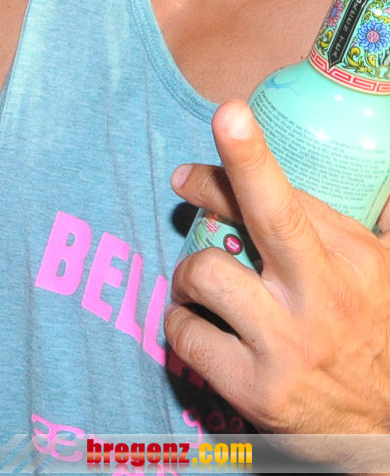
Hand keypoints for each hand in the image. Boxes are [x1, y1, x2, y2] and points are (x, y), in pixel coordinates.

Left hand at [165, 101, 389, 450]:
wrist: (387, 431)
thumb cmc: (378, 335)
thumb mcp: (388, 270)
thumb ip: (376, 222)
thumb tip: (377, 178)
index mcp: (354, 258)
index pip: (289, 195)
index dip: (247, 157)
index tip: (228, 116)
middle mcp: (323, 296)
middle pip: (268, 217)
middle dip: (227, 178)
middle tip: (183, 172)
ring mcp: (287, 345)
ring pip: (207, 274)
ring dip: (189, 273)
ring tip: (199, 281)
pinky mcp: (256, 390)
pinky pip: (187, 335)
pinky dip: (180, 322)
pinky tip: (195, 322)